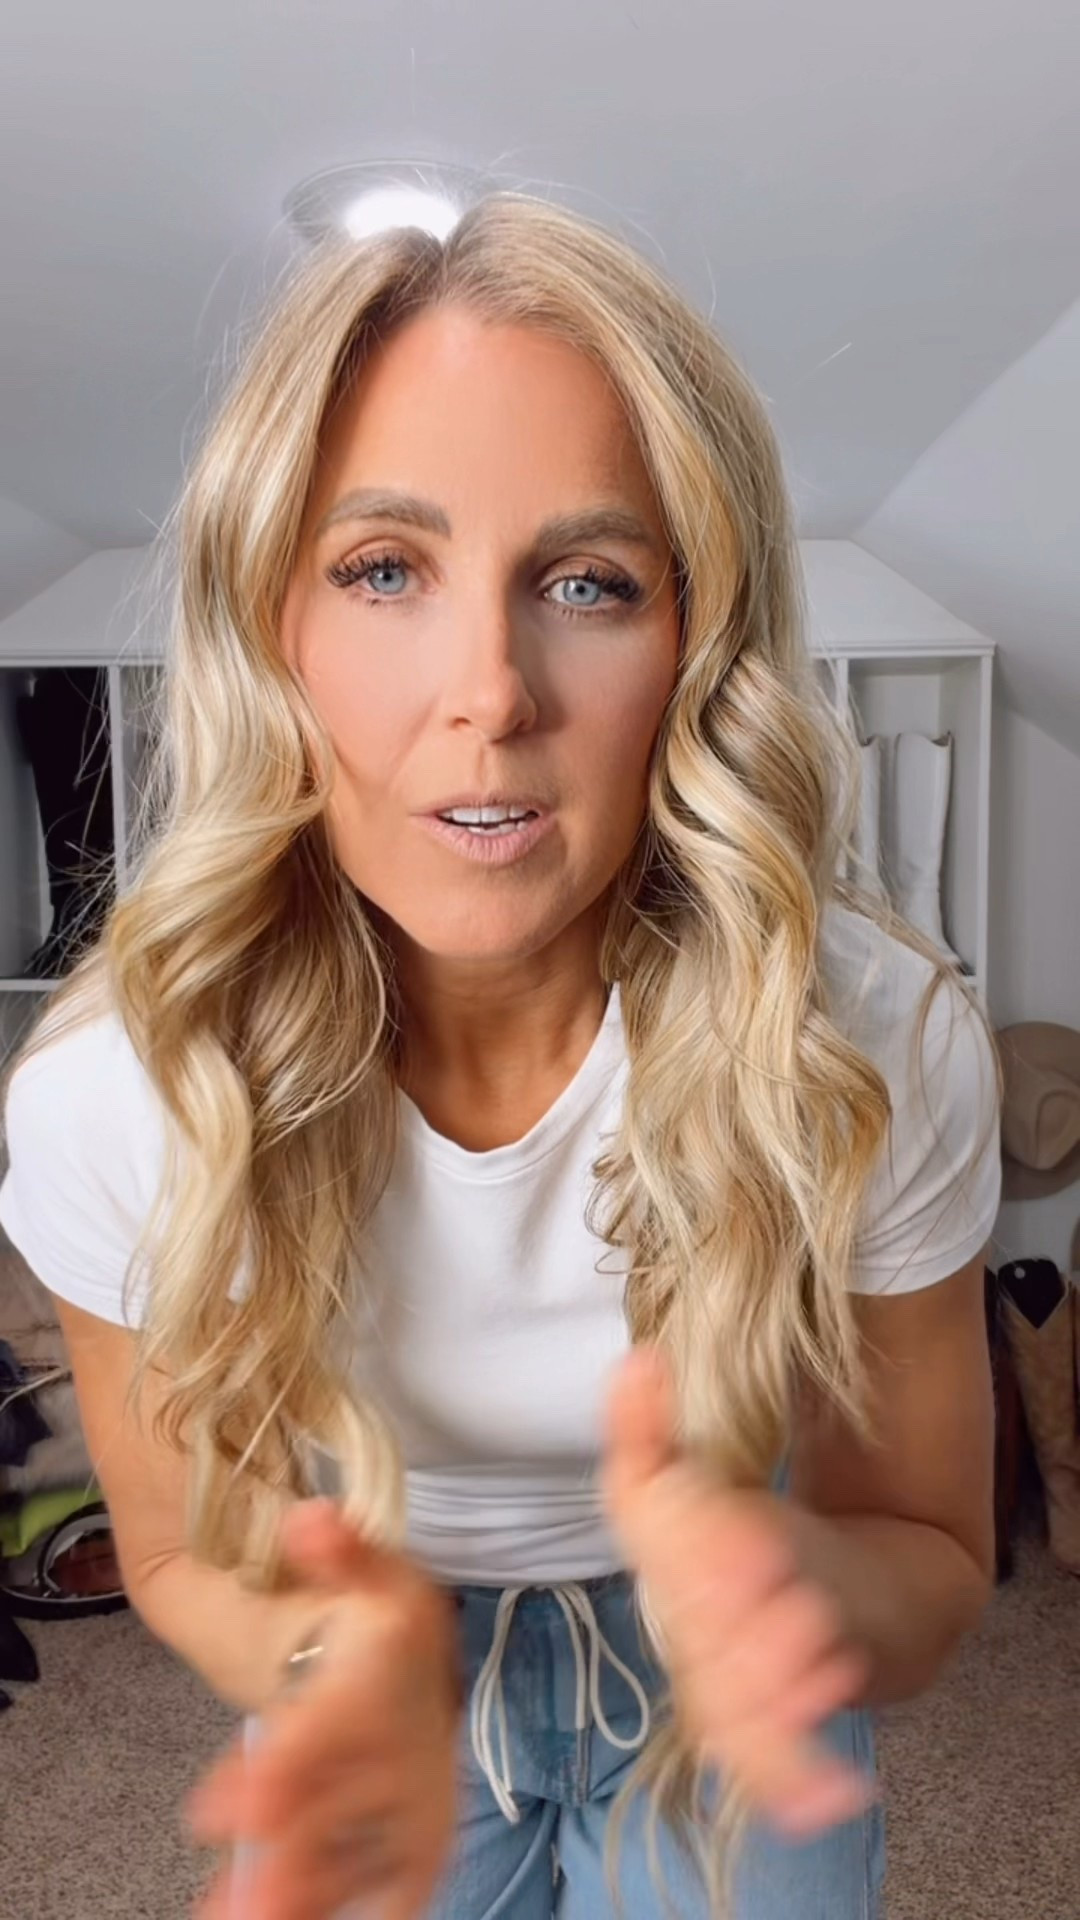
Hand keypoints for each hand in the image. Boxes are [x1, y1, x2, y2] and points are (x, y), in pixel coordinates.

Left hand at [185, 1499, 459, 1919]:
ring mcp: (405, 1810)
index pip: (329, 1729)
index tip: (213, 1811)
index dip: (279, 1772)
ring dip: (302, 1899)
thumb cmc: (384, 1622)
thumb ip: (338, 1549)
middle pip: (338, 1814)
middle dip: (289, 1862)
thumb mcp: (369, 1570)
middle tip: (237, 1906)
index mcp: (384, 1683)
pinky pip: (377, 1887)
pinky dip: (336, 1909)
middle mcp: (403, 1754)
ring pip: (352, 1863)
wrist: (422, 1671)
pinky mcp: (409, 1850)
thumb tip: (310, 1519)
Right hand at [601, 1347, 875, 1837]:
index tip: (757, 1538)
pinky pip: (767, 1769)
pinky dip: (797, 1784)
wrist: (834, 1602)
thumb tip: (640, 1358)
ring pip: (729, 1703)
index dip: (699, 1540)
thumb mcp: (699, 1477)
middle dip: (744, 1618)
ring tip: (826, 1655)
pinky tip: (840, 1790)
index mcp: (662, 1560)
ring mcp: (729, 1685)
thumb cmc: (749, 1541)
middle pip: (699, 1629)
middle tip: (798, 1597)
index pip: (657, 1545)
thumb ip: (650, 1427)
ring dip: (773, 1686)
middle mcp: (687, 1631)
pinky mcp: (776, 1728)